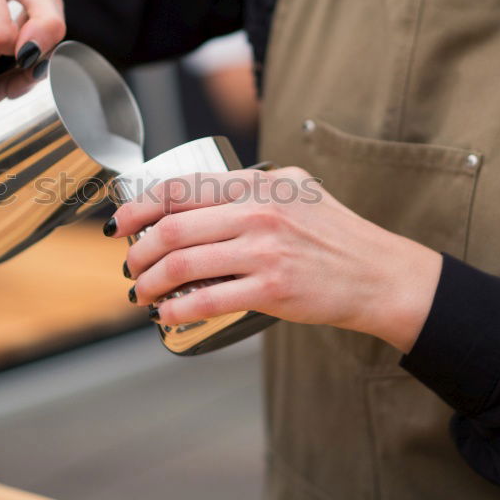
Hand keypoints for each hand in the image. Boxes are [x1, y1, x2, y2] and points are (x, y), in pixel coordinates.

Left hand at [109, 167, 442, 352]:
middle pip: (173, 229)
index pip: (180, 189)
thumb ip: (254, 185)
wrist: (378, 273)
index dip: (139, 206)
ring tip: (142, 292)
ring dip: (150, 281)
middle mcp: (258, 212)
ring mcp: (265, 252)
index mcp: (257, 185)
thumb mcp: (297, 188)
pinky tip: (167, 315)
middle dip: (138, 251)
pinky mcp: (273, 290)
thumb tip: (204, 192)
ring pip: (183, 265)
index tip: (120, 224)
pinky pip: (208, 301)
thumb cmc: (336, 233)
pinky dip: (177, 310)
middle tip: (130, 266)